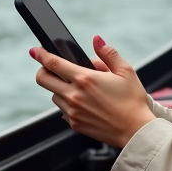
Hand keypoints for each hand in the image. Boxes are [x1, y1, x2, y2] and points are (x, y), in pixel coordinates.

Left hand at [31, 35, 155, 148]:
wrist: (135, 131)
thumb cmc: (132, 101)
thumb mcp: (125, 71)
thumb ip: (108, 53)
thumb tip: (97, 40)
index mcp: (85, 79)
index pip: (53, 63)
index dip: (41, 54)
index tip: (35, 50)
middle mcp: (74, 95)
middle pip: (43, 80)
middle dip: (43, 71)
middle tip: (51, 68)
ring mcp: (72, 111)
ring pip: (53, 95)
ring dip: (60, 89)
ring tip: (79, 89)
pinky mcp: (74, 124)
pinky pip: (62, 110)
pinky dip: (68, 104)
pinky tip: (84, 103)